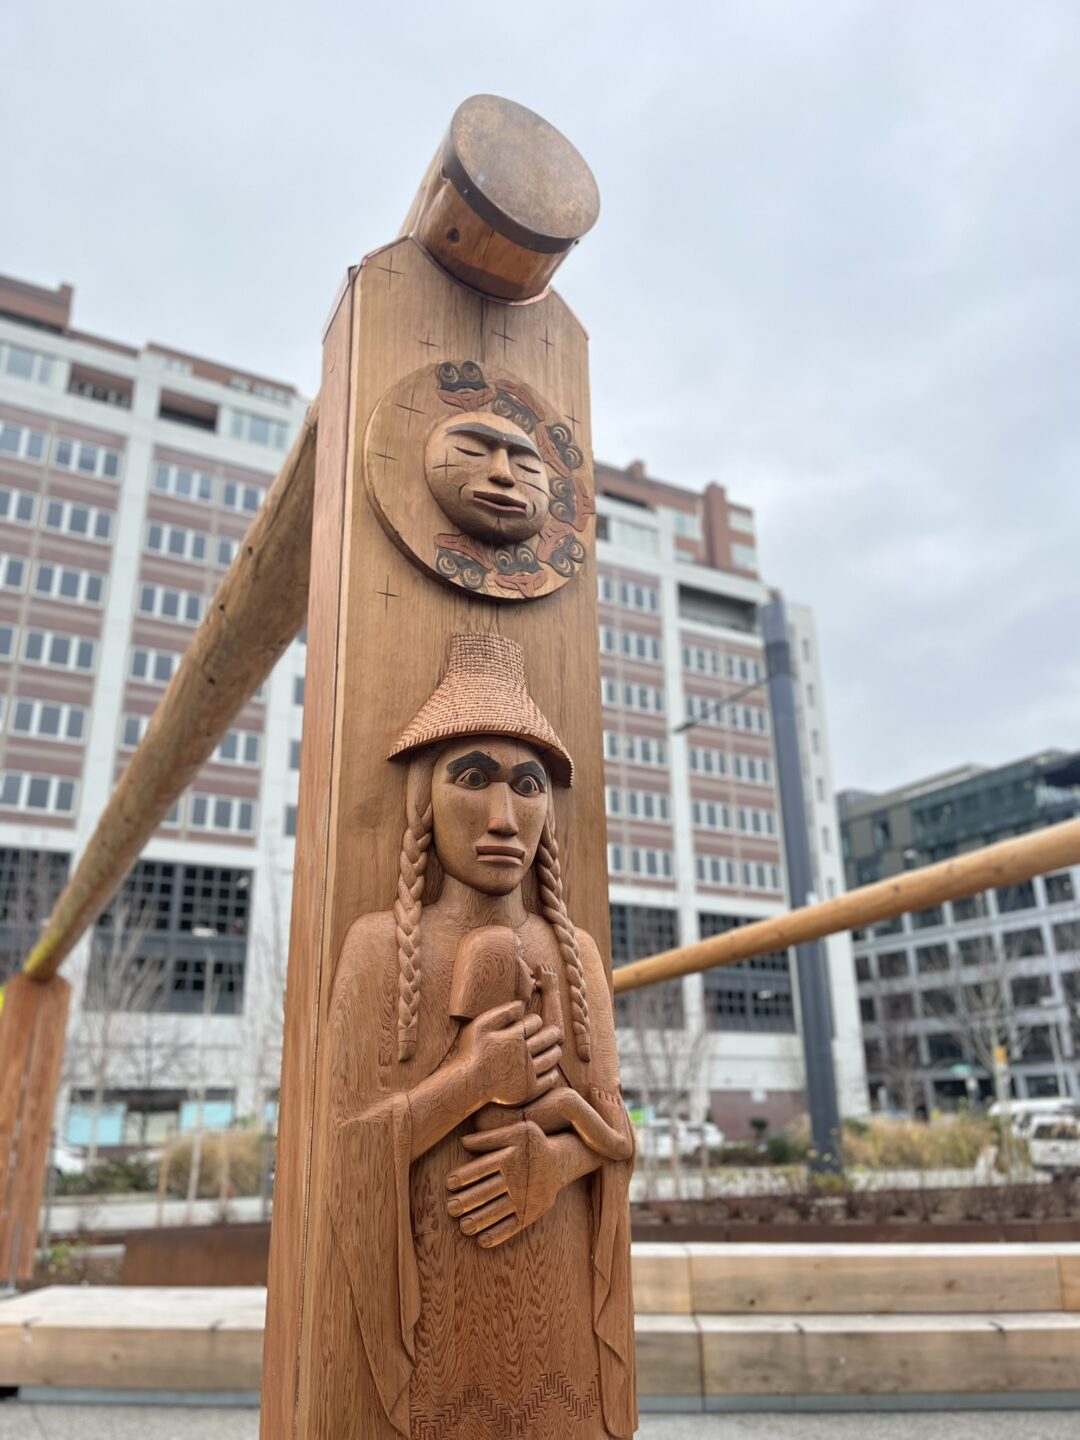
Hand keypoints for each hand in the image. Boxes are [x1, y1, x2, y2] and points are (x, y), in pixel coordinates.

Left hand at [446, 1120, 563, 1247]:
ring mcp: (524, 1198)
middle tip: (451, 1208)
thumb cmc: (532, 1144)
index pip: (481, 1168)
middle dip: (466, 1201)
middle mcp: (516, 1179)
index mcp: (509, 1157)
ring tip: (463, 1227)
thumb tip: (463, 1141)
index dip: (464, 1176)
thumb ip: (489, 1137)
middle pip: (486, 1192)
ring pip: (496, 1212)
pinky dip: (497, 1235)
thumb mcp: (517, 1132)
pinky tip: (482, 1241)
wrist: (561, 1162)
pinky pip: (512, 1227)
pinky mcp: (530, 1213)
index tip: (450, 1184)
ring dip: (478, 1221)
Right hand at [458, 1002, 561, 1108]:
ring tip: (554, 1049)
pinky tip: (549, 1069)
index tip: (533, 1024)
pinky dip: (552, 1072)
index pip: (536, 1022)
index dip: (536, 1021)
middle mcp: (524, 1053)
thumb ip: (502, 1012)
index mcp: (514, 1036)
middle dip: (553, 1033)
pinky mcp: (529, 1089)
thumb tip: (522, 1004)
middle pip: (548, 1038)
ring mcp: (528, 1072)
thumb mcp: (481, 1025)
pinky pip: (549, 1079)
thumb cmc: (472, 1052)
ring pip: (552, 1058)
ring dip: (555, 1051)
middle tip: (554, 1033)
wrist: (468, 1084)